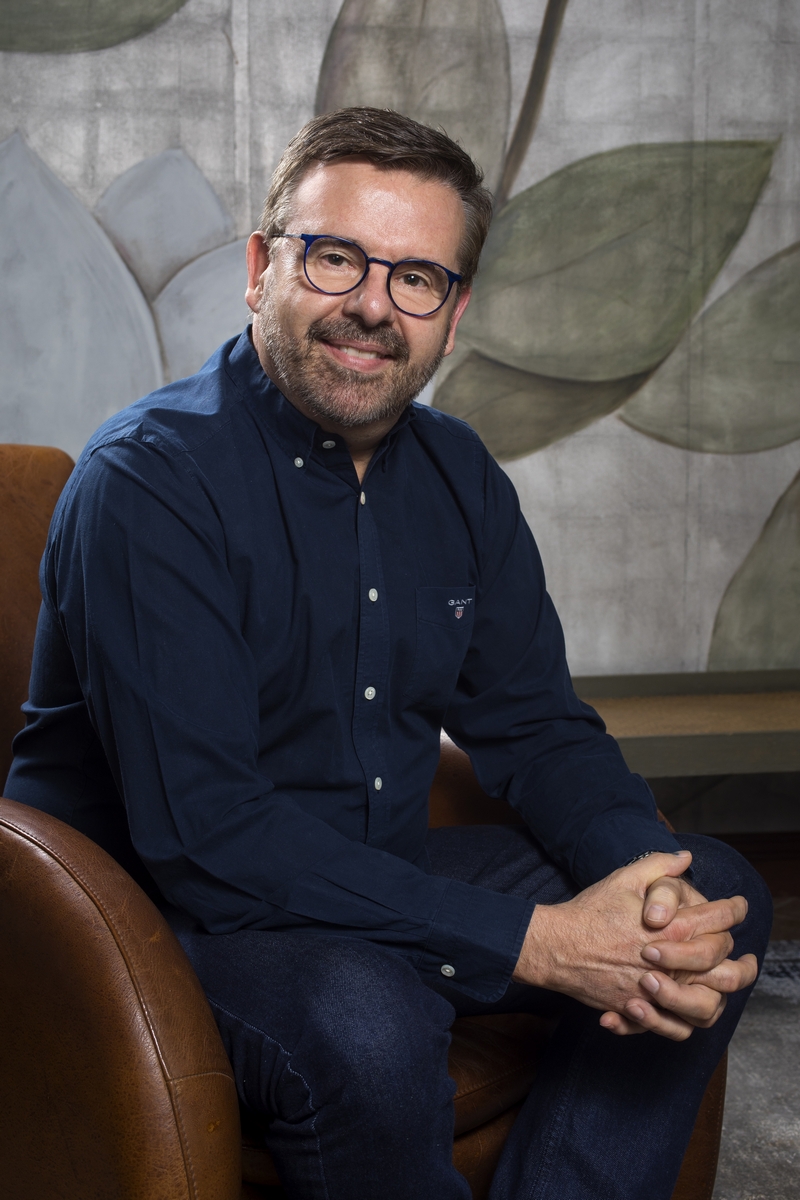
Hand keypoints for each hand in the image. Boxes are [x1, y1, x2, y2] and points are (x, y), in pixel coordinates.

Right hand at [513, 852, 755, 1039]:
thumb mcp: (623, 879)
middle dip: (743, 962)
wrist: (555, 946)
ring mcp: (654, 991)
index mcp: (670, 926)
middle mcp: (668, 961)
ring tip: (723, 994)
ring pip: (704, 1007)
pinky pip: (672, 1028)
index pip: (717, 919)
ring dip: (719, 999)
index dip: (733, 910)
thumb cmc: (590, 911)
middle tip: (750, 961)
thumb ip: (658, 866)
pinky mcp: (637, 1010)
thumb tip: (686, 858)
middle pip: (722, 966)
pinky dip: (683, 1023)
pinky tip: (685, 1011)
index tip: (739, 908)